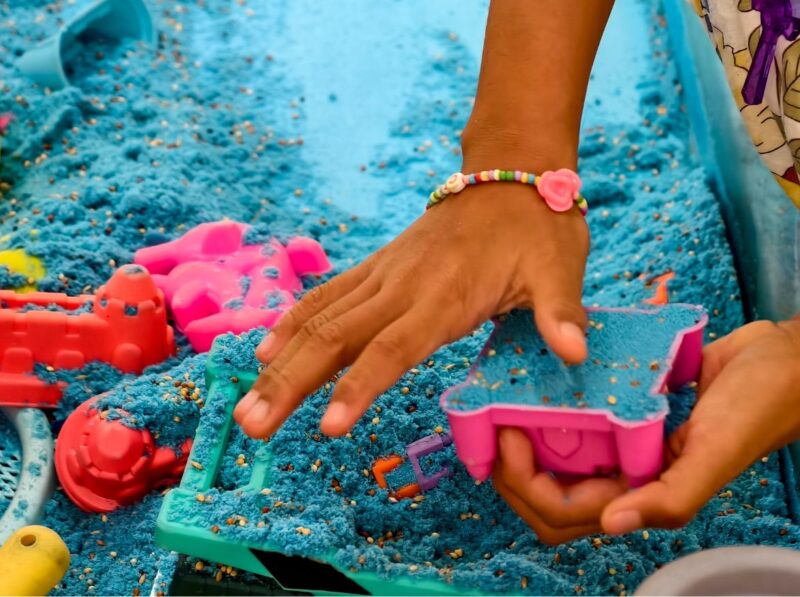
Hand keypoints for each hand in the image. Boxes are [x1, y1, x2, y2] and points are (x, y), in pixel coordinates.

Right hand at [233, 182, 590, 438]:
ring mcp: (382, 275)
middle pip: (336, 338)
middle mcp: (402, 285)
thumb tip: (576, 353)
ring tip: (247, 408)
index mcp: (445, 294)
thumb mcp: (560, 266)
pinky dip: (291, 326)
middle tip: (252, 427)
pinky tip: (264, 355)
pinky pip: (325, 299)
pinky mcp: (376, 269)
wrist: (511, 170)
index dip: (359, 386)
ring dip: (279, 365)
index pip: (394, 346)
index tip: (327, 427)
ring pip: (319, 321)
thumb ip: (560, 311)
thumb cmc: (537, 226)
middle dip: (290, 384)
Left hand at [493, 318, 799, 544]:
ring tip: (508, 397)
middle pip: (547, 490)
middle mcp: (625, 474)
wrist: (785, 357)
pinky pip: (576, 415)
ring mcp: (622, 442)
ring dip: (528, 435)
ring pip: (556, 453)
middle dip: (513, 466)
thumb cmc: (762, 405)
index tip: (509, 433)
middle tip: (497, 418)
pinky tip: (537, 379)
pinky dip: (552, 405)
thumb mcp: (718, 452)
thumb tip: (614, 524)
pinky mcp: (623, 408)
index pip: (563, 511)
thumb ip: (672, 497)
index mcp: (642, 494)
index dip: (526, 482)